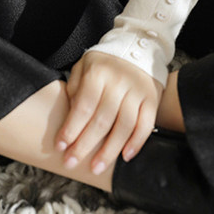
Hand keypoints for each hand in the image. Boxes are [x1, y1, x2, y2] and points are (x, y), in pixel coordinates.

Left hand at [56, 51, 162, 175]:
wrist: (138, 46)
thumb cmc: (104, 63)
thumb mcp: (84, 65)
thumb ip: (75, 87)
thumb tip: (70, 117)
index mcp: (98, 72)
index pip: (83, 105)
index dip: (71, 128)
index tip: (61, 146)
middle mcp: (119, 81)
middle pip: (102, 120)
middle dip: (85, 145)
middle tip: (72, 163)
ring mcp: (137, 90)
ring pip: (124, 126)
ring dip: (110, 151)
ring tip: (96, 167)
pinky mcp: (152, 99)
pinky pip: (146, 125)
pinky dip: (137, 143)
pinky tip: (125, 157)